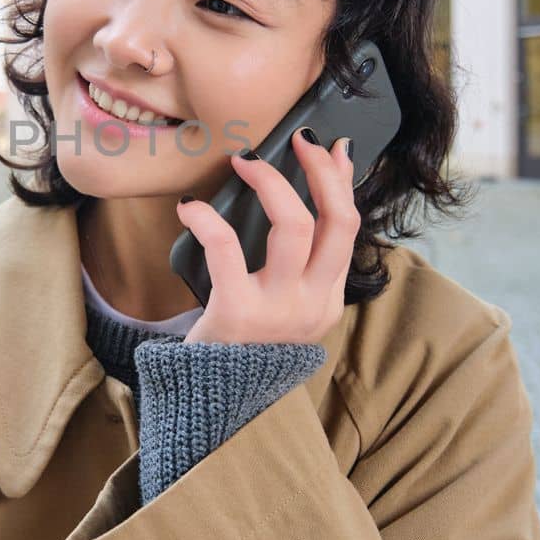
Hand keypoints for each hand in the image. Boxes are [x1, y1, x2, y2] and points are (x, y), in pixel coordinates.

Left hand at [177, 129, 358, 345]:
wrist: (211, 400)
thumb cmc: (242, 341)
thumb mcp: (283, 304)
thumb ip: (298, 262)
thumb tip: (302, 199)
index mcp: (326, 299)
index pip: (349, 229)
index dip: (343, 183)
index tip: (334, 148)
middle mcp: (311, 303)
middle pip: (336, 221)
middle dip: (321, 171)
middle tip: (298, 139)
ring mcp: (278, 309)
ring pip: (294, 227)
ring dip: (270, 183)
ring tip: (243, 161)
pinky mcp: (236, 312)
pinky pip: (226, 249)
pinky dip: (208, 219)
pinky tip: (190, 207)